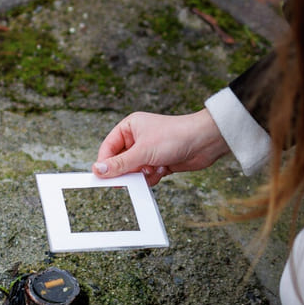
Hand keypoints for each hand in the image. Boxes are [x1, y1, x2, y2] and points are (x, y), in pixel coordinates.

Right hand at [93, 109, 230, 185]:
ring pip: (133, 171)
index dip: (105, 163)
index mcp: (130, 127)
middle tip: (129, 177)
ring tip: (152, 168)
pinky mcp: (158, 162)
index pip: (108, 148)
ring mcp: (148, 151)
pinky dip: (152, 176)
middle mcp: (137, 138)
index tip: (102, 177)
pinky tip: (163, 169)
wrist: (204, 142)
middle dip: (127, 170)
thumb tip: (99, 170)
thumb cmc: (176, 136)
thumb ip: (119, 163)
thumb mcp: (142, 151)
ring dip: (142, 174)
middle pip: (120, 161)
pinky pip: (146, 176)